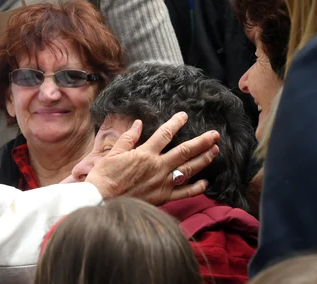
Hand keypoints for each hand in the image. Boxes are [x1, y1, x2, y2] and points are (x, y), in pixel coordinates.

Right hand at [84, 113, 219, 204]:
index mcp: (145, 153)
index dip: (176, 123)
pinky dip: (197, 188)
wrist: (101, 199)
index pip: (165, 134)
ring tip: (215, 151)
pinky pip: (184, 193)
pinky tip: (205, 182)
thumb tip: (138, 123)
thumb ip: (129, 138)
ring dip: (203, 159)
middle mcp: (157, 166)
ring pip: (189, 169)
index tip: (184, 116)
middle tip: (215, 134)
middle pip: (185, 151)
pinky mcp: (163, 197)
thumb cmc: (105, 176)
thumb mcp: (113, 153)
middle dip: (202, 141)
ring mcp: (162, 183)